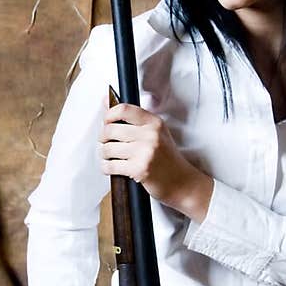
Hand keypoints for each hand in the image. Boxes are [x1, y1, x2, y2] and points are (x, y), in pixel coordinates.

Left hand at [99, 103, 213, 219]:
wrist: (182, 183)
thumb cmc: (167, 159)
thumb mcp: (156, 133)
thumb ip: (133, 119)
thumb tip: (106, 102)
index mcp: (154, 123)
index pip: (124, 109)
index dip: (109, 114)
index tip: (106, 121)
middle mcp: (151, 135)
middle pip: (111, 129)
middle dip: (103, 138)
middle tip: (106, 142)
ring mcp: (145, 152)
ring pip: (108, 148)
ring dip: (104, 154)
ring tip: (110, 156)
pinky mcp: (139, 170)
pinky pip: (111, 165)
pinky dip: (106, 167)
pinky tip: (111, 167)